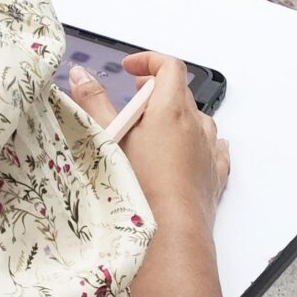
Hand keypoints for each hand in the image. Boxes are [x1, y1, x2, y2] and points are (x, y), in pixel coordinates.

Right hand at [67, 56, 229, 227]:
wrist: (172, 235)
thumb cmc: (140, 187)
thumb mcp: (108, 139)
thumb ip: (93, 102)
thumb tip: (81, 75)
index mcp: (171, 110)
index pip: (169, 66)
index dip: (148, 60)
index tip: (129, 69)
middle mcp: (195, 125)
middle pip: (180, 93)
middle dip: (155, 91)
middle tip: (132, 104)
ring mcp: (208, 151)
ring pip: (197, 120)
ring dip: (177, 117)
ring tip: (155, 131)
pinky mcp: (214, 176)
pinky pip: (213, 148)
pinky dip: (200, 142)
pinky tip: (192, 150)